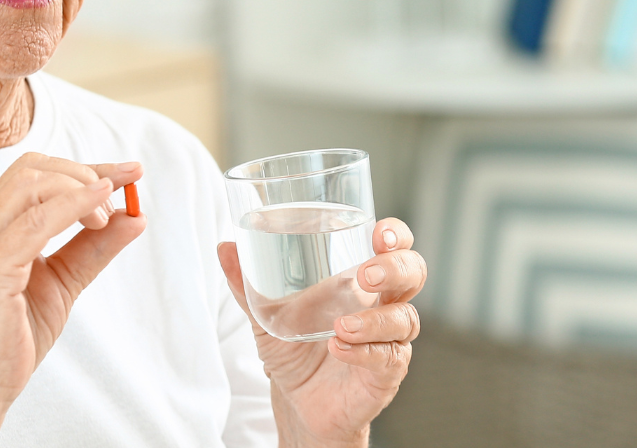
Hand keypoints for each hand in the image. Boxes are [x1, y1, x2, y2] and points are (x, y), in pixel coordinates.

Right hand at [0, 153, 144, 446]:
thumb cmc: (13, 336)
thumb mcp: (65, 281)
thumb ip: (95, 247)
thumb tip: (135, 216)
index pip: (39, 174)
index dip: (87, 168)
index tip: (130, 172)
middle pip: (32, 168)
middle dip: (83, 171)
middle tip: (118, 195)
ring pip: (29, 184)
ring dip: (78, 188)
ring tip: (106, 215)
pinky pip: (34, 224)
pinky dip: (71, 208)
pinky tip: (99, 213)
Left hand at [218, 218, 424, 447]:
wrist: (297, 404)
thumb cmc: (294, 350)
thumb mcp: (266, 315)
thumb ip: (247, 284)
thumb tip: (224, 247)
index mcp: (360, 282)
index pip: (394, 248)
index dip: (397, 235)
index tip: (381, 232)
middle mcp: (381, 306)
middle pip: (412, 274)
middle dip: (395, 268)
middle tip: (365, 274)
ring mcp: (387, 340)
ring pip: (405, 318)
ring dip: (375, 320)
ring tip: (341, 325)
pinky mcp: (385, 374)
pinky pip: (389, 358)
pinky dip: (364, 352)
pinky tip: (339, 348)